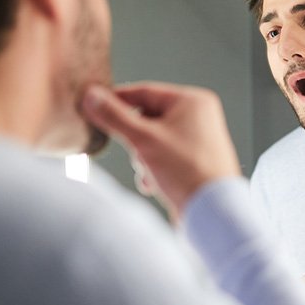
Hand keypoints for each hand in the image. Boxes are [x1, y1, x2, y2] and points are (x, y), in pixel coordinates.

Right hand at [81, 82, 240, 221]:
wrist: (211, 212)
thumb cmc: (187, 171)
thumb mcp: (143, 140)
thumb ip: (114, 116)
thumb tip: (92, 96)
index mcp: (193, 101)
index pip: (145, 92)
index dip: (117, 100)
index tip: (94, 106)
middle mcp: (198, 117)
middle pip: (147, 119)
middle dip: (135, 140)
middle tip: (136, 153)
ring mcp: (198, 139)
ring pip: (152, 140)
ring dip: (143, 158)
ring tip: (151, 172)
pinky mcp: (194, 161)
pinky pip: (164, 157)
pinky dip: (154, 169)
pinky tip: (155, 184)